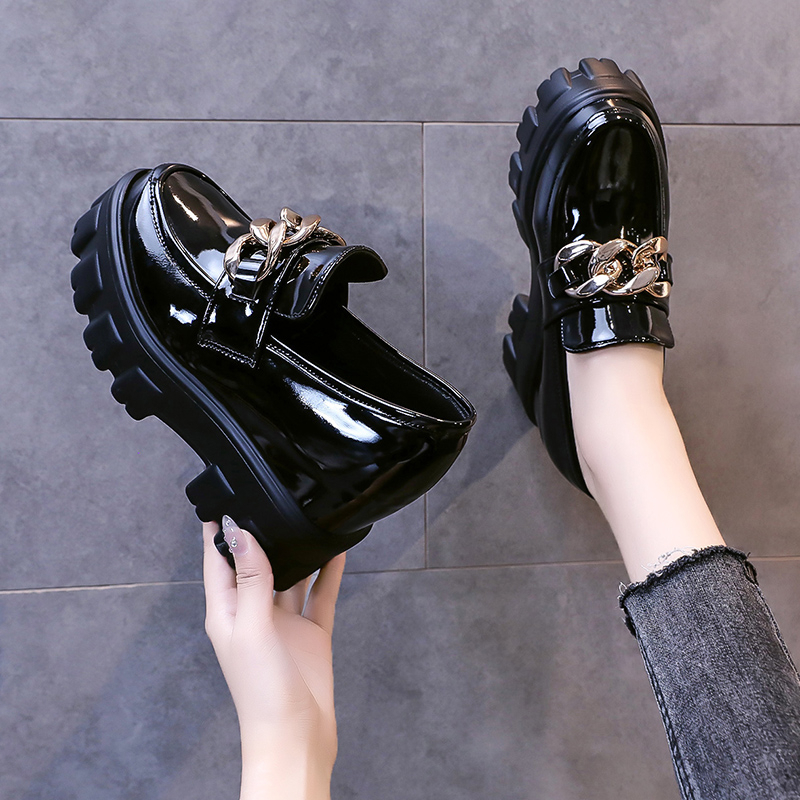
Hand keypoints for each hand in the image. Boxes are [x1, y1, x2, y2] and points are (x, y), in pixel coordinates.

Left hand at [202, 518, 345, 799]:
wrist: (296, 737)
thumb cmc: (261, 692)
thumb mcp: (251, 628)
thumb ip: (250, 579)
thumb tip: (240, 533)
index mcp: (227, 612)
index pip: (217, 563)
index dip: (217, 533)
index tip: (221, 501)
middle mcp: (254, 613)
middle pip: (254, 564)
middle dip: (261, 535)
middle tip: (270, 498)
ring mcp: (283, 624)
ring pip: (290, 576)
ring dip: (297, 552)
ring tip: (304, 518)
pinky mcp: (310, 634)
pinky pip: (319, 595)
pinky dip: (327, 574)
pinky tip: (335, 553)